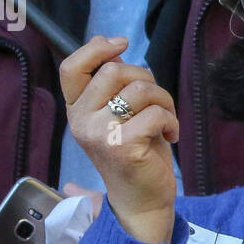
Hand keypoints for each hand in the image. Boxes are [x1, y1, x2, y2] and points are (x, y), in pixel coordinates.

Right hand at [60, 36, 179, 243]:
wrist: (142, 200)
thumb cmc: (135, 153)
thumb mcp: (119, 114)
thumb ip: (113, 85)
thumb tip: (113, 47)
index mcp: (77, 110)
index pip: (71, 67)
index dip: (96, 48)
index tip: (122, 43)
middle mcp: (81, 121)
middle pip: (115, 70)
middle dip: (147, 79)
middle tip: (157, 102)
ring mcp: (100, 134)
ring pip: (140, 89)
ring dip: (164, 100)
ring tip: (166, 120)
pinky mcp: (122, 147)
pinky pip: (156, 113)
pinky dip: (172, 121)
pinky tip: (170, 136)